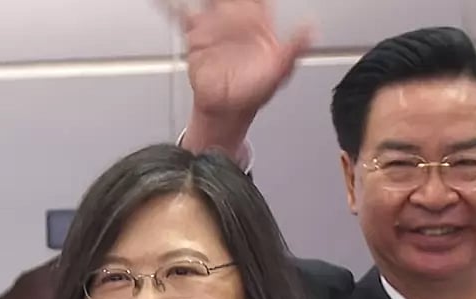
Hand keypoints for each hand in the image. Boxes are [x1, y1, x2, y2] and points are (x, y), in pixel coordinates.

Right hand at [159, 0, 310, 150]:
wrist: (227, 110)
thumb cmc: (254, 92)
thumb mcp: (281, 72)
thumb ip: (294, 49)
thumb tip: (310, 28)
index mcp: (259, 24)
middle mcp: (236, 20)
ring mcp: (215, 27)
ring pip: (209, 1)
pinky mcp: (196, 38)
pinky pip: (183, 17)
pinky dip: (172, 6)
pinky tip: (166, 0)